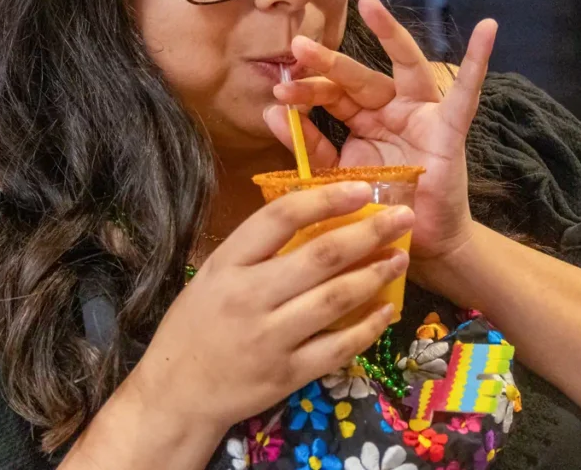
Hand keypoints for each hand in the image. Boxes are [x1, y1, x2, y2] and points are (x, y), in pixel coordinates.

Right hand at [126, 181, 413, 432]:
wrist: (177, 392)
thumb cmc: (196, 323)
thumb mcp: (214, 273)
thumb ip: (257, 248)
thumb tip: (313, 213)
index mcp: (229, 263)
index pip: (282, 217)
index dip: (327, 198)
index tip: (363, 189)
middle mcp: (250, 296)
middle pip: (321, 256)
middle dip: (370, 232)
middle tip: (402, 218)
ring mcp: (271, 338)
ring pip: (336, 299)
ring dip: (375, 275)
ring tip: (400, 258)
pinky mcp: (288, 374)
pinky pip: (339, 347)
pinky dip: (368, 327)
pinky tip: (386, 309)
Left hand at [264, 0, 496, 262]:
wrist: (414, 244)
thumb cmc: (375, 206)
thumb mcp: (333, 174)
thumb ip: (306, 145)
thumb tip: (268, 112)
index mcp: (363, 119)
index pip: (332, 96)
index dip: (306, 92)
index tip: (278, 90)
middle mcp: (392, 109)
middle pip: (359, 78)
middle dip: (329, 63)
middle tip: (299, 47)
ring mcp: (423, 115)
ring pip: (404, 68)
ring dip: (389, 35)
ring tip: (370, 5)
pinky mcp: (450, 130)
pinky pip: (466, 94)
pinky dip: (477, 62)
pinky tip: (487, 30)